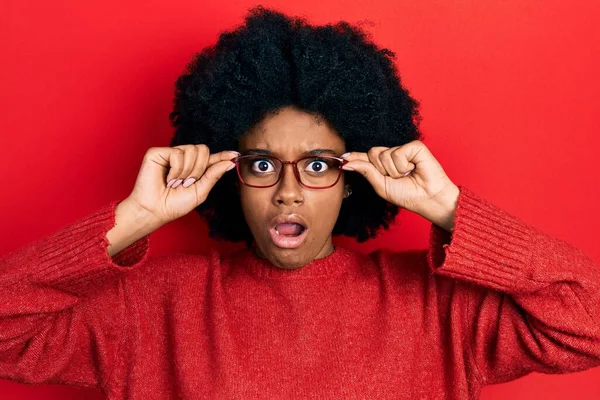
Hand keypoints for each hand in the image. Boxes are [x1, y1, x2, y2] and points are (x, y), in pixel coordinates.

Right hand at [125, 145, 238, 227]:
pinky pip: (177, 153)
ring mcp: (170, 154)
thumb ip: (214, 175)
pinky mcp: (158, 153)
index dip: (223, 155)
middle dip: (199, 168)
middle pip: (203, 150)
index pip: (211, 158)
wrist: (155, 210)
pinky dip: (176, 170)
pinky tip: (168, 179)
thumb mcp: (200, 191)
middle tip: (188, 183)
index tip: (235, 155)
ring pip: (192, 150)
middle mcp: (183, 158)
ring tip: (176, 183)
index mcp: (194, 168)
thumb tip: (230, 162)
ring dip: (188, 171)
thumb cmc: (174, 204)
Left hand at [341, 140, 459, 230]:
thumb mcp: (381, 185)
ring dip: (394, 170)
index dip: (355, 157)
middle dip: (381, 169)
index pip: (366, 157)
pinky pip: (398, 152)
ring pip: (384, 154)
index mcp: (383, 165)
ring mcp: (403, 149)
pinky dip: (404, 165)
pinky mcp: (415, 146)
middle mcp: (392, 155)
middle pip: (372, 153)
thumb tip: (347, 162)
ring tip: (407, 175)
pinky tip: (414, 169)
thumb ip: (366, 171)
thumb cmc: (407, 195)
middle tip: (397, 178)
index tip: (343, 157)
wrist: (428, 198)